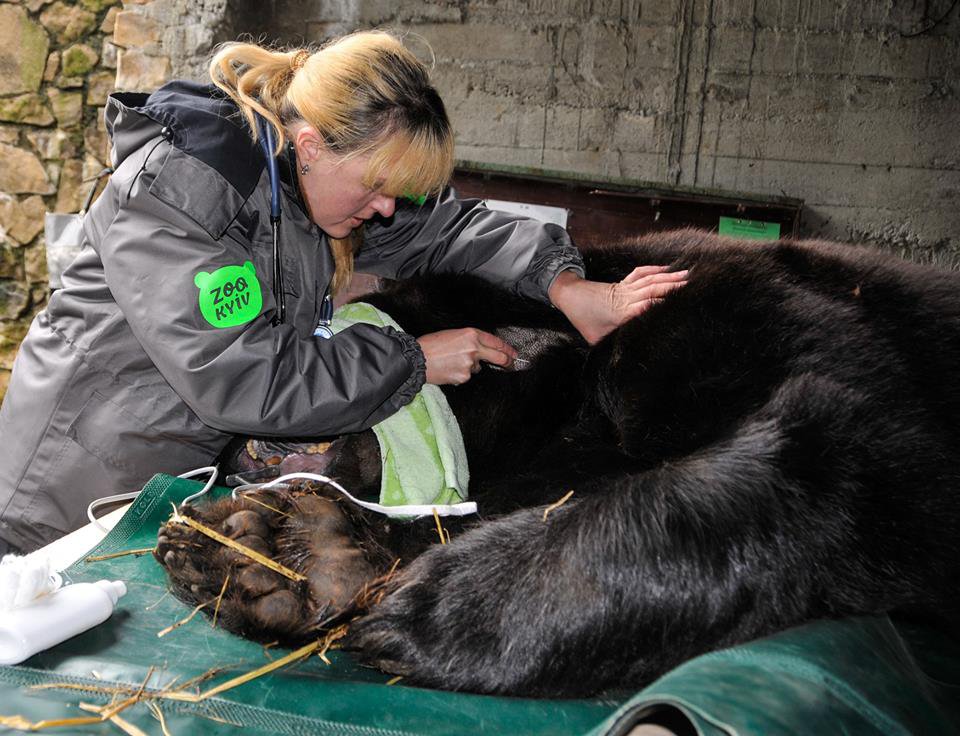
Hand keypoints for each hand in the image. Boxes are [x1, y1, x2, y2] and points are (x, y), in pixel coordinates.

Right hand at [417, 328, 517, 384]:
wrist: (416, 359)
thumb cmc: (430, 345)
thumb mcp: (452, 334)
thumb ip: (469, 340)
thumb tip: (481, 350)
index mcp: (471, 334)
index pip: (496, 341)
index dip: (507, 348)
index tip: (513, 353)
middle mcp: (473, 348)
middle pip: (498, 357)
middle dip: (507, 361)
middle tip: (511, 364)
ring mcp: (470, 364)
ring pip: (478, 367)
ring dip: (470, 366)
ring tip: (451, 361)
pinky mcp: (464, 377)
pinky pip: (467, 376)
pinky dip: (460, 374)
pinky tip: (448, 369)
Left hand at [548, 266, 687, 343]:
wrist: (569, 295)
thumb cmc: (583, 319)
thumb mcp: (595, 338)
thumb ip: (610, 345)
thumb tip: (621, 361)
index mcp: (621, 312)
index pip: (646, 307)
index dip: (662, 304)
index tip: (680, 306)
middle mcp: (626, 298)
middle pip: (653, 290)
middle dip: (673, 287)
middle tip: (692, 285)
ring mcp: (625, 288)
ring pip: (650, 280)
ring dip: (669, 277)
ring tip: (688, 275)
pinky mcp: (622, 283)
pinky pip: (640, 273)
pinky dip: (654, 270)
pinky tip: (667, 269)